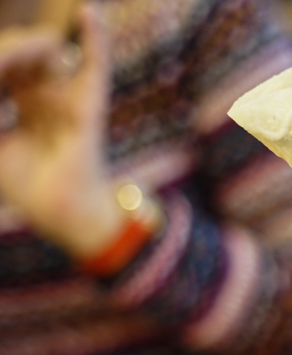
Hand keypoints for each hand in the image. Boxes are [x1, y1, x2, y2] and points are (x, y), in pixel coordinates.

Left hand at [0, 5, 124, 257]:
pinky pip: (96, 64)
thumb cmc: (28, 186)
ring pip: (47, 55)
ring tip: (24, 64)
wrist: (62, 211)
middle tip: (3, 79)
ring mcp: (70, 96)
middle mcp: (48, 94)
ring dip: (28, 47)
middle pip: (21, 57)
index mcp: (25, 104)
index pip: (5, 68)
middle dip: (7, 55)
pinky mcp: (89, 103)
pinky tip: (88, 12)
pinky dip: (96, 38)